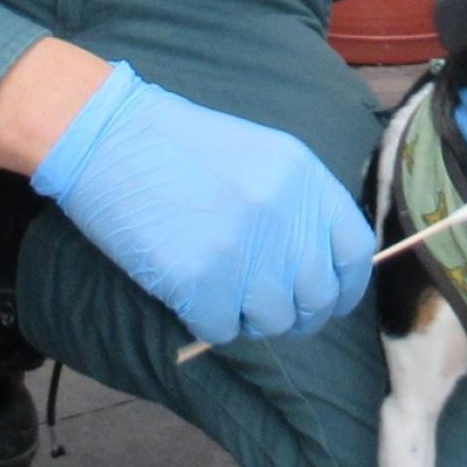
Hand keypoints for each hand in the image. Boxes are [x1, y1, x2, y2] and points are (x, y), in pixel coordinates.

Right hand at [30, 63, 373, 344]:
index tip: (331, 302)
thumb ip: (301, 207)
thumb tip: (320, 265)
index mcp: (309, 183)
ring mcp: (245, 252)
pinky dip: (210, 324)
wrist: (110, 136)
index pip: (355, 253)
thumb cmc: (184, 147)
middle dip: (299, 316)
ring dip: (253, 321)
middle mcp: (287, 218)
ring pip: (274, 321)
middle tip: (272, 314)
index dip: (347, 286)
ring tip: (227, 298)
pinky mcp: (200, 281)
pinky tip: (192, 298)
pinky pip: (223, 330)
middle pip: (318, 296)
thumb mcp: (265, 159)